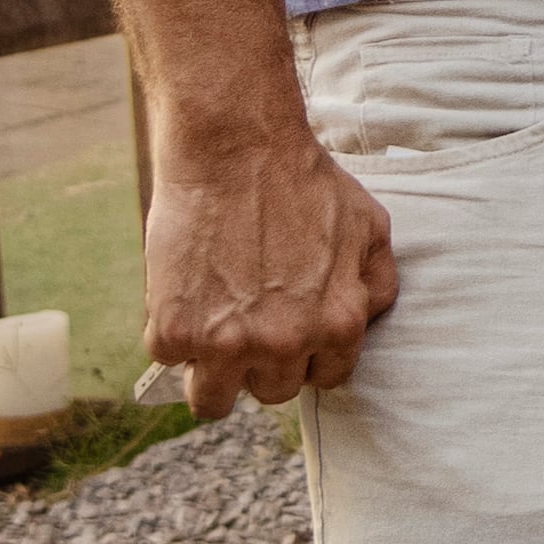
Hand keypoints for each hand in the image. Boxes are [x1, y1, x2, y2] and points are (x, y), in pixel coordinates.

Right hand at [138, 111, 402, 412]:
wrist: (235, 144)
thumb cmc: (304, 178)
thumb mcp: (370, 227)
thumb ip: (375, 284)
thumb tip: (365, 321)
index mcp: (339, 326)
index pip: (324, 378)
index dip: (304, 355)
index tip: (286, 333)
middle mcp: (287, 344)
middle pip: (271, 391)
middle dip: (260, 361)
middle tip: (245, 318)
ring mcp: (228, 343)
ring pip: (212, 400)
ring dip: (210, 372)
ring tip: (206, 333)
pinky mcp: (176, 330)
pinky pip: (167, 358)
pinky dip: (169, 332)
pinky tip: (180, 294)